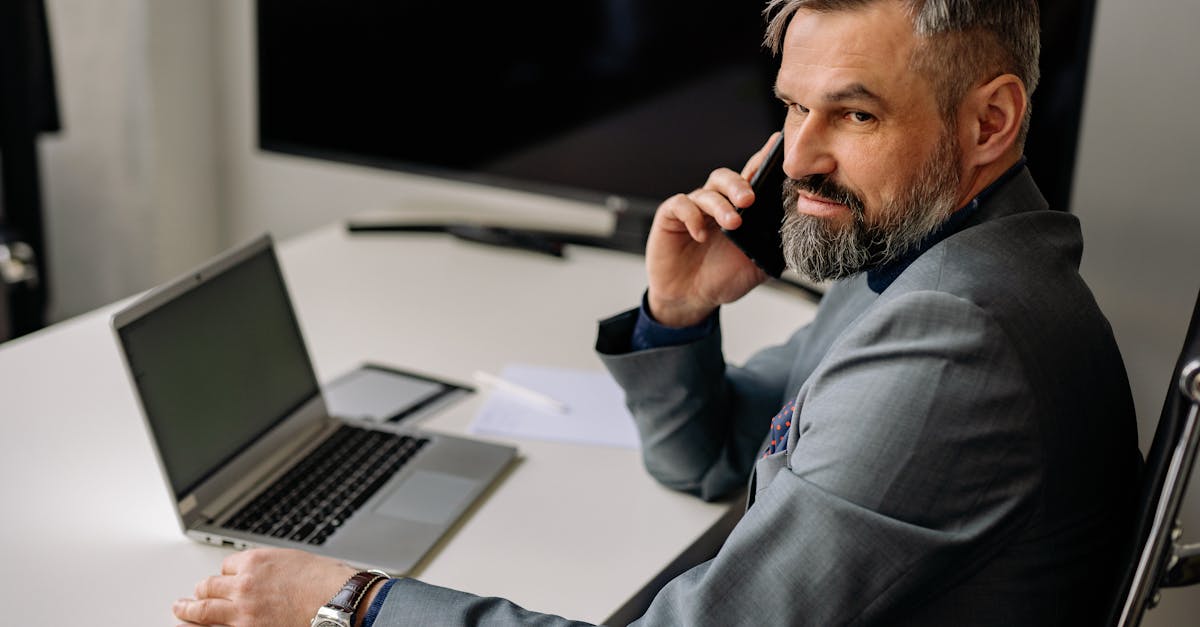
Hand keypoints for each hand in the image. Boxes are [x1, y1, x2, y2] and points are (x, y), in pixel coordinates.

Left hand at [173, 547, 355, 626]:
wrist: (340, 601)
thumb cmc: (328, 582)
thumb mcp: (295, 562)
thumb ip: (274, 568)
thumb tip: (267, 576)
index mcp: (257, 560)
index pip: (228, 566)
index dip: (229, 575)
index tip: (228, 580)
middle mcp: (244, 582)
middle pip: (210, 585)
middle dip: (203, 590)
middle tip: (196, 594)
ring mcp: (242, 609)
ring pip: (203, 607)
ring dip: (189, 608)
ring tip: (181, 609)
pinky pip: (214, 626)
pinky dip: (202, 625)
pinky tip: (193, 624)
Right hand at [644, 133, 779, 326]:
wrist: (690, 299)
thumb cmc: (722, 278)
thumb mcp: (758, 266)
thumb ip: (777, 247)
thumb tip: (803, 233)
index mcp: (740, 209)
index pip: (752, 177)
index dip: (763, 159)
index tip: (777, 145)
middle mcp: (716, 203)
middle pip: (726, 178)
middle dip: (739, 185)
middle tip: (749, 200)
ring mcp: (693, 208)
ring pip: (707, 191)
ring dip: (721, 205)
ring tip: (732, 223)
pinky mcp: (671, 217)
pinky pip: (680, 204)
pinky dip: (692, 216)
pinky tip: (700, 234)